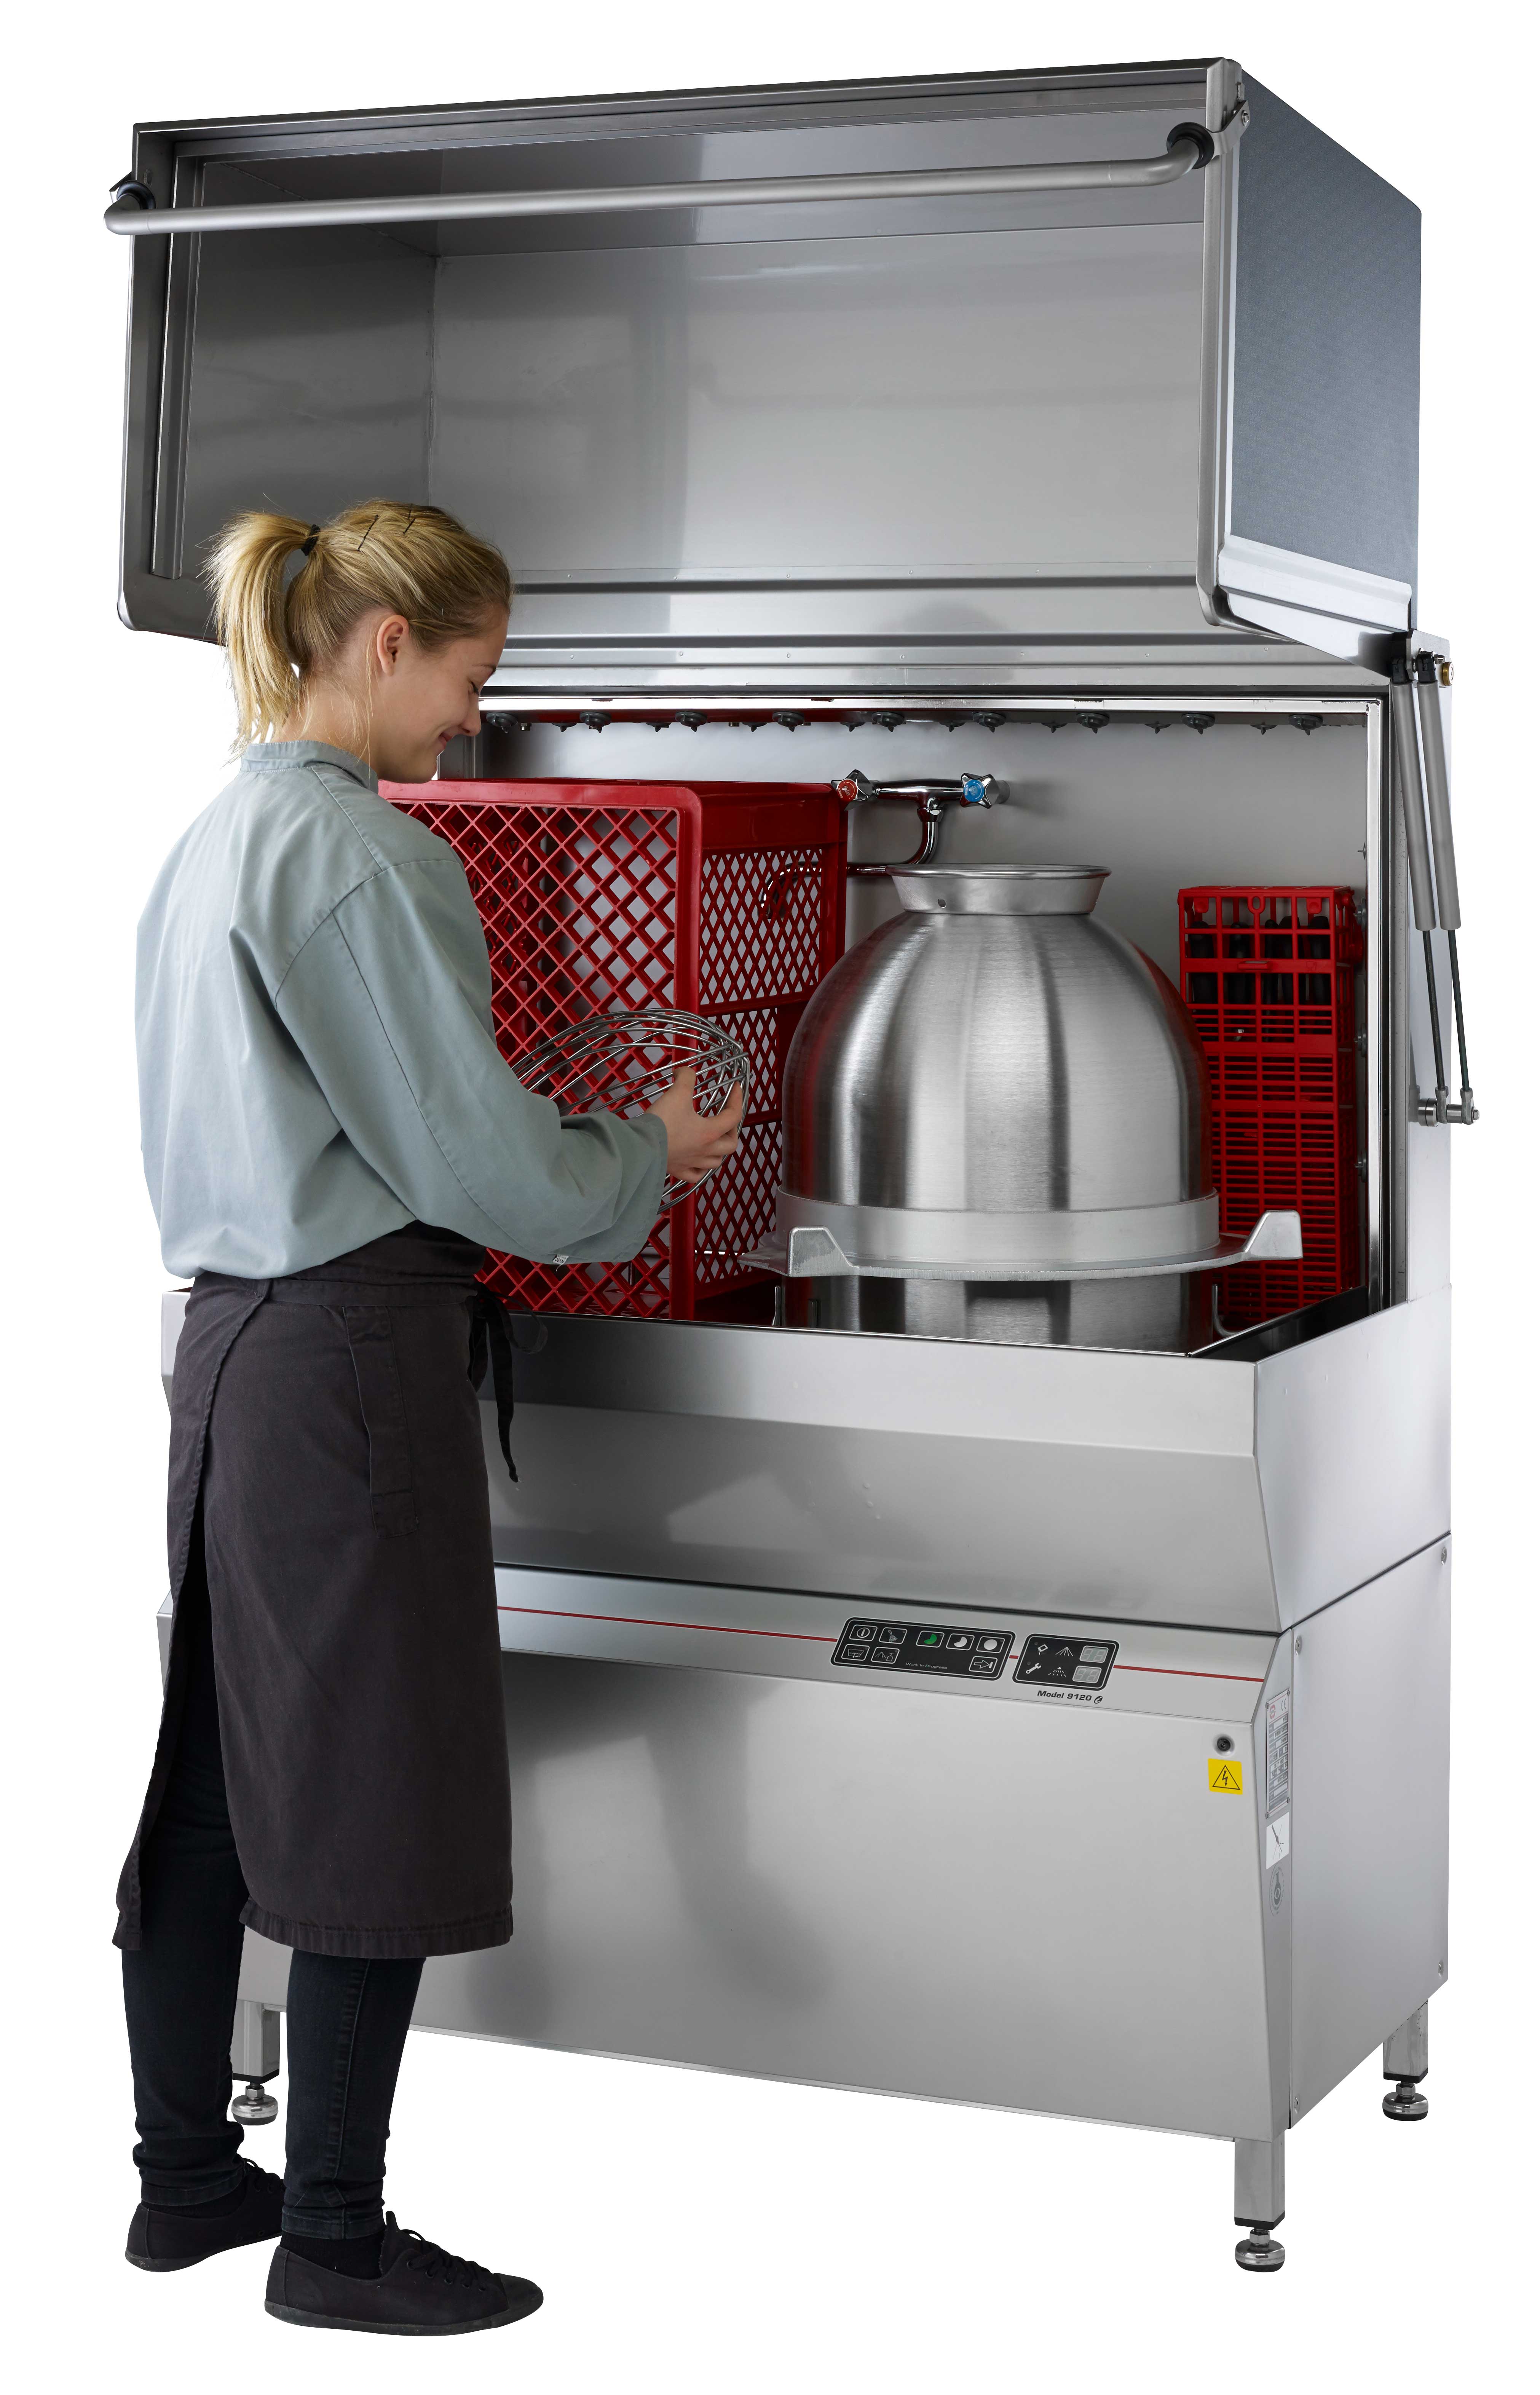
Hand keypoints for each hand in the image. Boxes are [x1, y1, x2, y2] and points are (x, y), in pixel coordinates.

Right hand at [645, 1067, 743, 1185]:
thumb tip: (685, 1071)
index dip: (737, 1100)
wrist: (640, 1146)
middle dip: (732, 1130)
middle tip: (725, 1119)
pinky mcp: (677, 1171)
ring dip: (719, 1151)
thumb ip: (685, 1078)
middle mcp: (705, 1151)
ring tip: (714, 1141)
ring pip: (715, 1162)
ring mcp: (692, 1163)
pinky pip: (695, 1175)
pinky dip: (700, 1169)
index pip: (733, 1116)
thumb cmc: (662, 1121)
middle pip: (730, 1144)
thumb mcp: (677, 1093)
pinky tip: (696, 1162)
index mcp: (710, 1132)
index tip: (735, 1088)